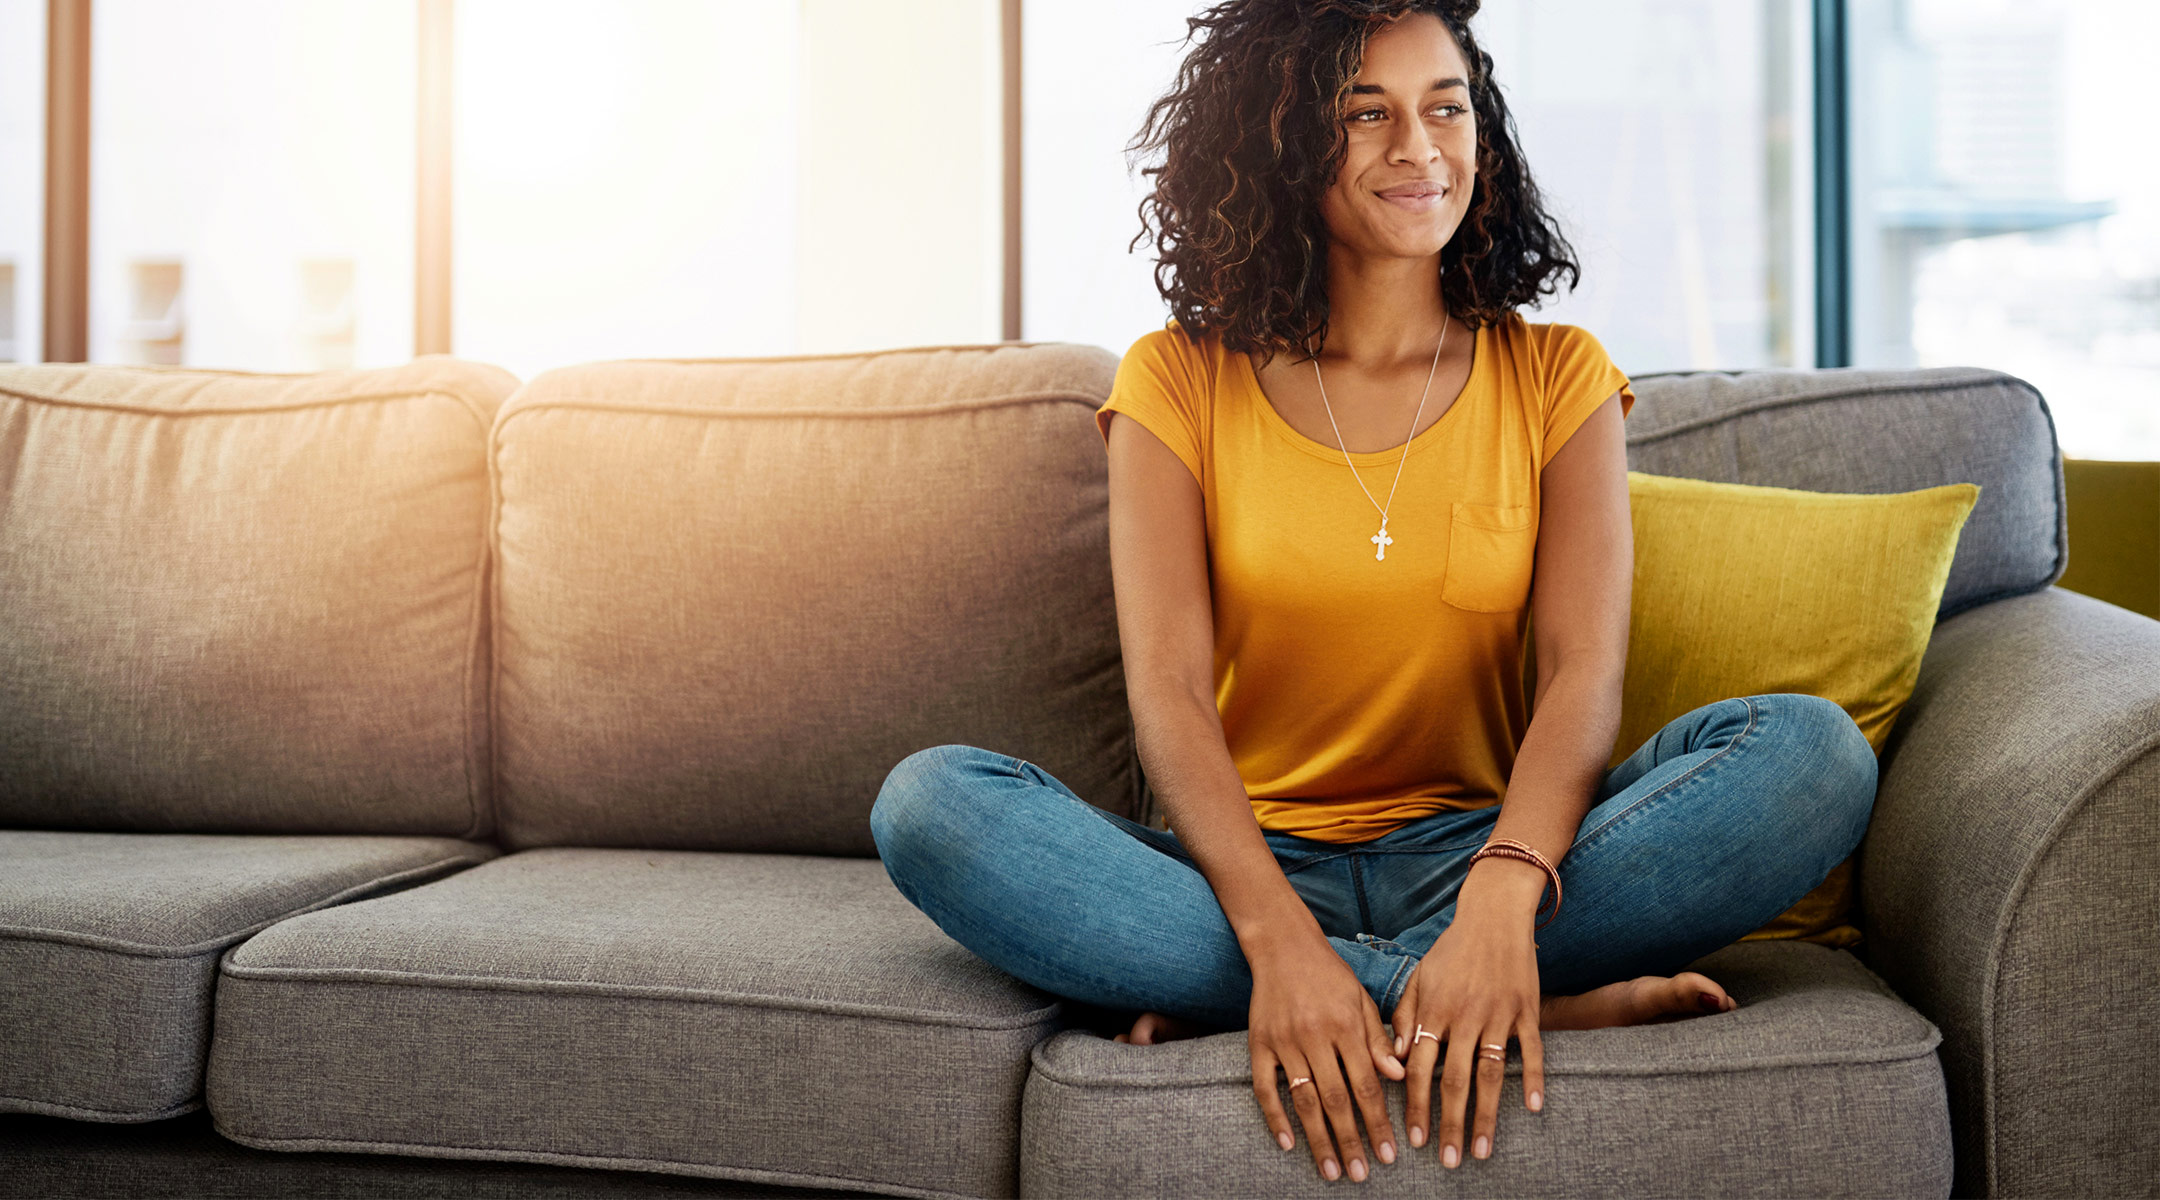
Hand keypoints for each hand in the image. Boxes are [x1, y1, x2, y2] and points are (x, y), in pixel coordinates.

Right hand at [1246, 933, 1407, 1181]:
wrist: (1283, 946)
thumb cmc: (1330, 974)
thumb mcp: (1362, 1000)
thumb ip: (1379, 1040)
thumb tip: (1400, 1078)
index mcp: (1346, 1026)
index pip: (1366, 1086)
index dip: (1378, 1123)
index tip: (1388, 1155)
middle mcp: (1315, 1036)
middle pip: (1336, 1100)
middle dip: (1351, 1141)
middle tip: (1361, 1174)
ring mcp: (1284, 1041)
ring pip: (1303, 1100)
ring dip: (1317, 1139)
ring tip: (1331, 1170)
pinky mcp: (1258, 1042)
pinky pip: (1264, 1087)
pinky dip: (1274, 1117)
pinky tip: (1287, 1143)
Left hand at [1389, 903, 1546, 1167]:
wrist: (1494, 915)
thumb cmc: (1452, 951)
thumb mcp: (1420, 979)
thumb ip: (1406, 1018)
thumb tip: (1397, 1063)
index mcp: (1434, 1011)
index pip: (1421, 1069)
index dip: (1416, 1106)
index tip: (1414, 1140)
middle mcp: (1465, 1016)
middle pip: (1455, 1080)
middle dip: (1449, 1124)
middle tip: (1447, 1160)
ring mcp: (1498, 1014)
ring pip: (1491, 1074)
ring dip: (1486, 1116)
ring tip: (1481, 1150)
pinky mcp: (1526, 1009)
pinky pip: (1532, 1050)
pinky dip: (1534, 1079)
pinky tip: (1533, 1108)